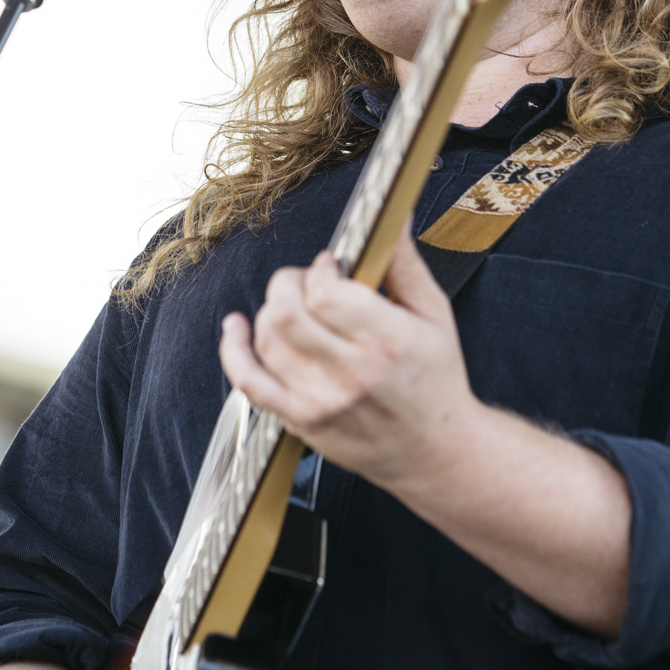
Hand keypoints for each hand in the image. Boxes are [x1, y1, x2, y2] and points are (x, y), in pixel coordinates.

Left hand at [217, 225, 478, 492]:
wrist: (436, 452)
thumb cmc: (436, 379)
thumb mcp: (434, 315)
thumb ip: (404, 264)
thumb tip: (394, 217)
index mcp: (387, 341)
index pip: (325, 294)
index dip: (321, 271)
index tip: (332, 266)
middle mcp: (350, 374)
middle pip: (286, 314)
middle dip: (289, 283)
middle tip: (308, 283)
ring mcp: (321, 402)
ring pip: (267, 340)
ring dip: (271, 311)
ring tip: (294, 306)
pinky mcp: (301, 421)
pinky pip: (249, 382)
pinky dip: (233, 350)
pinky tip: (236, 328)